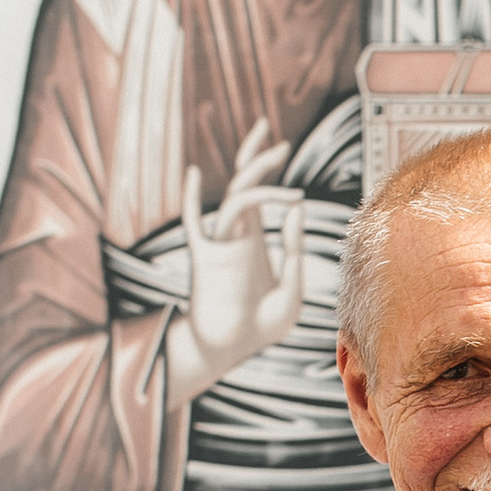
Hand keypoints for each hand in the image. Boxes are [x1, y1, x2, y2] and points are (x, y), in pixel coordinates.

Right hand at [165, 126, 304, 403]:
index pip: (261, 194)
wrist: (232, 350)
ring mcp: (220, 244)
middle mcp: (236, 235)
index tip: (281, 144)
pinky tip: (195, 176)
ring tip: (279, 160)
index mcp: (255, 239)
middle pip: (244, 184)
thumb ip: (294, 249)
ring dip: (257, 179)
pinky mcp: (206, 259)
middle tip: (280, 140)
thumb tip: (298, 205)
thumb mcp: (291, 289)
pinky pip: (194, 224)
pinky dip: (192, 199)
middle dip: (258, 158)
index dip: (268, 168)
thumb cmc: (261, 326)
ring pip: (235, 199)